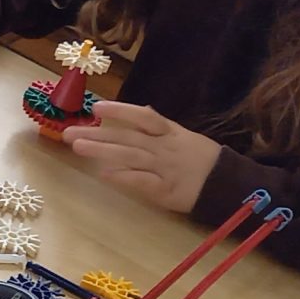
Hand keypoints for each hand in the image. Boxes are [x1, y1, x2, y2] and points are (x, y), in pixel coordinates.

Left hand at [65, 101, 221, 214]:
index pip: (143, 117)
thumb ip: (161, 125)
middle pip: (127, 138)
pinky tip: (104, 174)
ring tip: (78, 147)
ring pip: (130, 157)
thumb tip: (142, 108)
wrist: (231, 186)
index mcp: (170, 133)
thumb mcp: (184, 137)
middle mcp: (165, 148)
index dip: (120, 111)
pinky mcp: (167, 191)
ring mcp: (165, 169)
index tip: (96, 108)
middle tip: (68, 133)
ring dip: (102, 151)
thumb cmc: (203, 161)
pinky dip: (124, 177)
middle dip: (96, 135)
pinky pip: (143, 182)